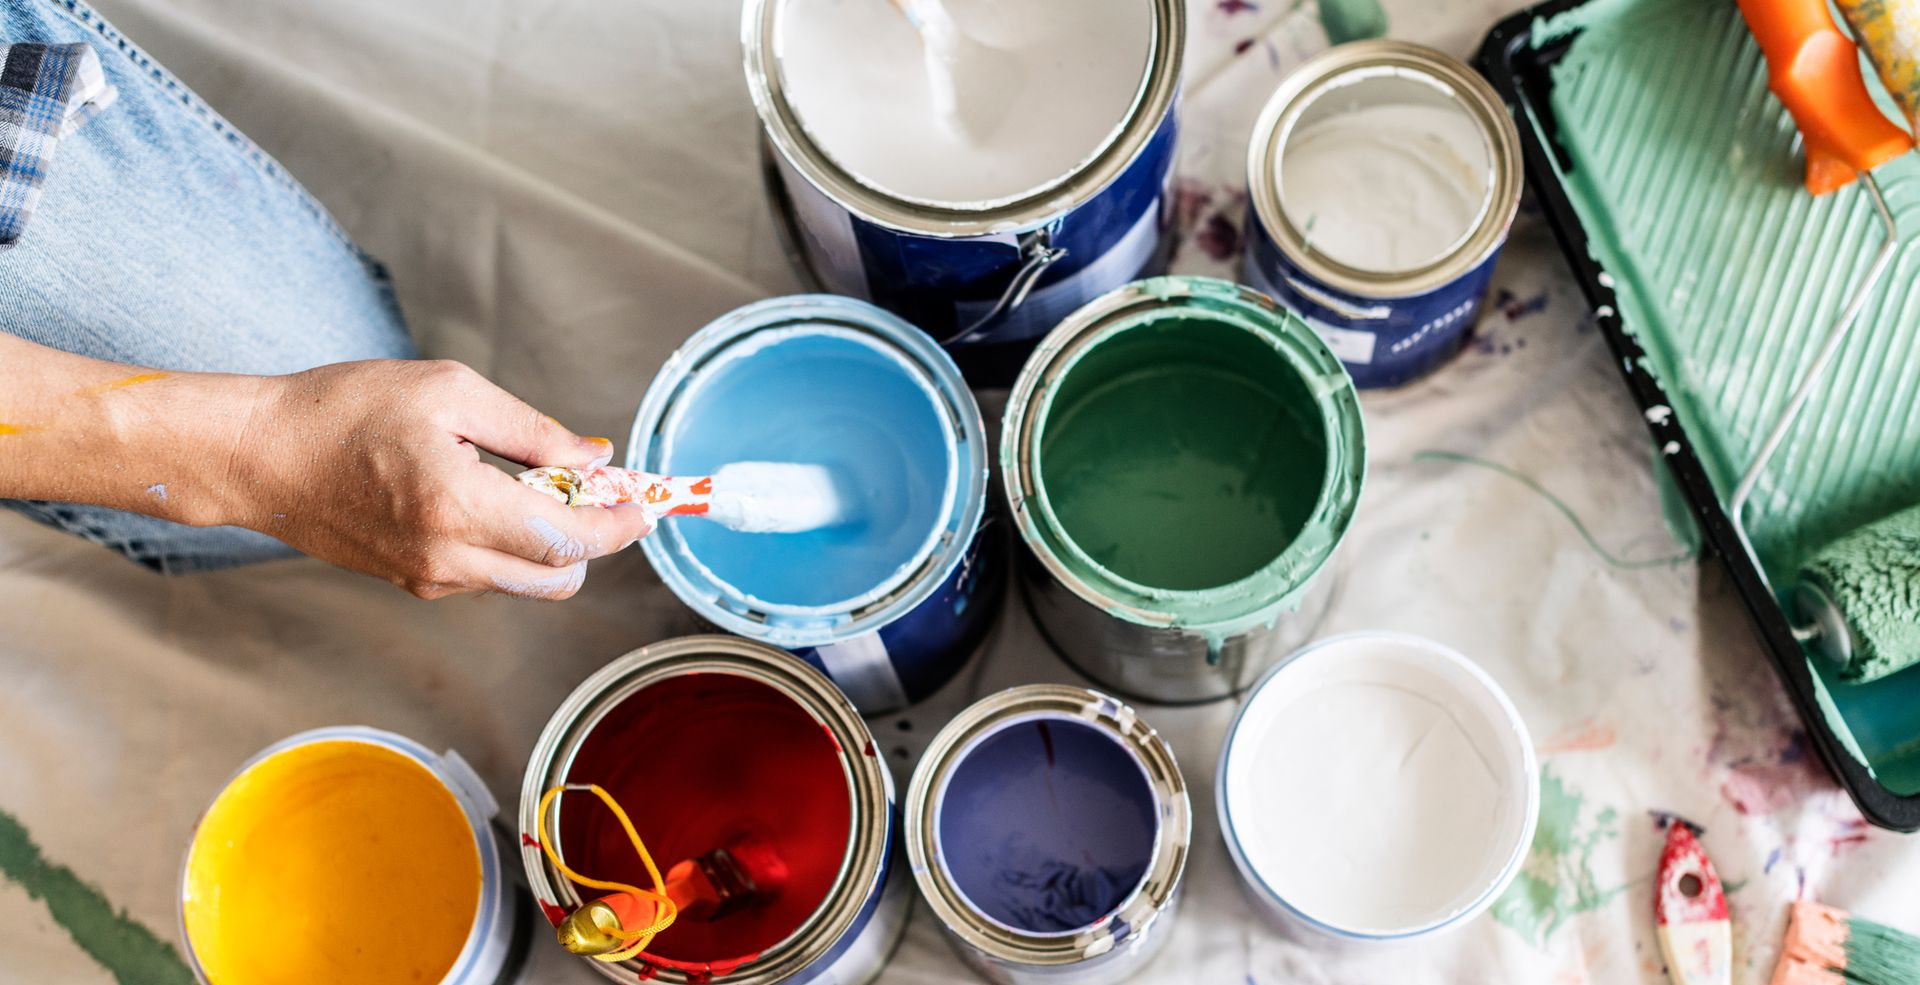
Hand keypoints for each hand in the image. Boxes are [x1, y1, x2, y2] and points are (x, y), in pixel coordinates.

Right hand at [232, 359, 654, 598]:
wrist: (257, 455)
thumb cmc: (344, 409)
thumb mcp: (451, 392)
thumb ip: (533, 431)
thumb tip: (595, 458)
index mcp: (460, 507)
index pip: (569, 540)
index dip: (618, 526)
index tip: (643, 505)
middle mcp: (448, 558)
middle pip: (558, 578)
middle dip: (591, 539)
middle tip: (590, 487)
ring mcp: (428, 578)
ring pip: (525, 580)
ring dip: (549, 541)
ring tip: (530, 480)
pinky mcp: (412, 582)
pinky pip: (487, 574)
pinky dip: (510, 544)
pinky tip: (489, 494)